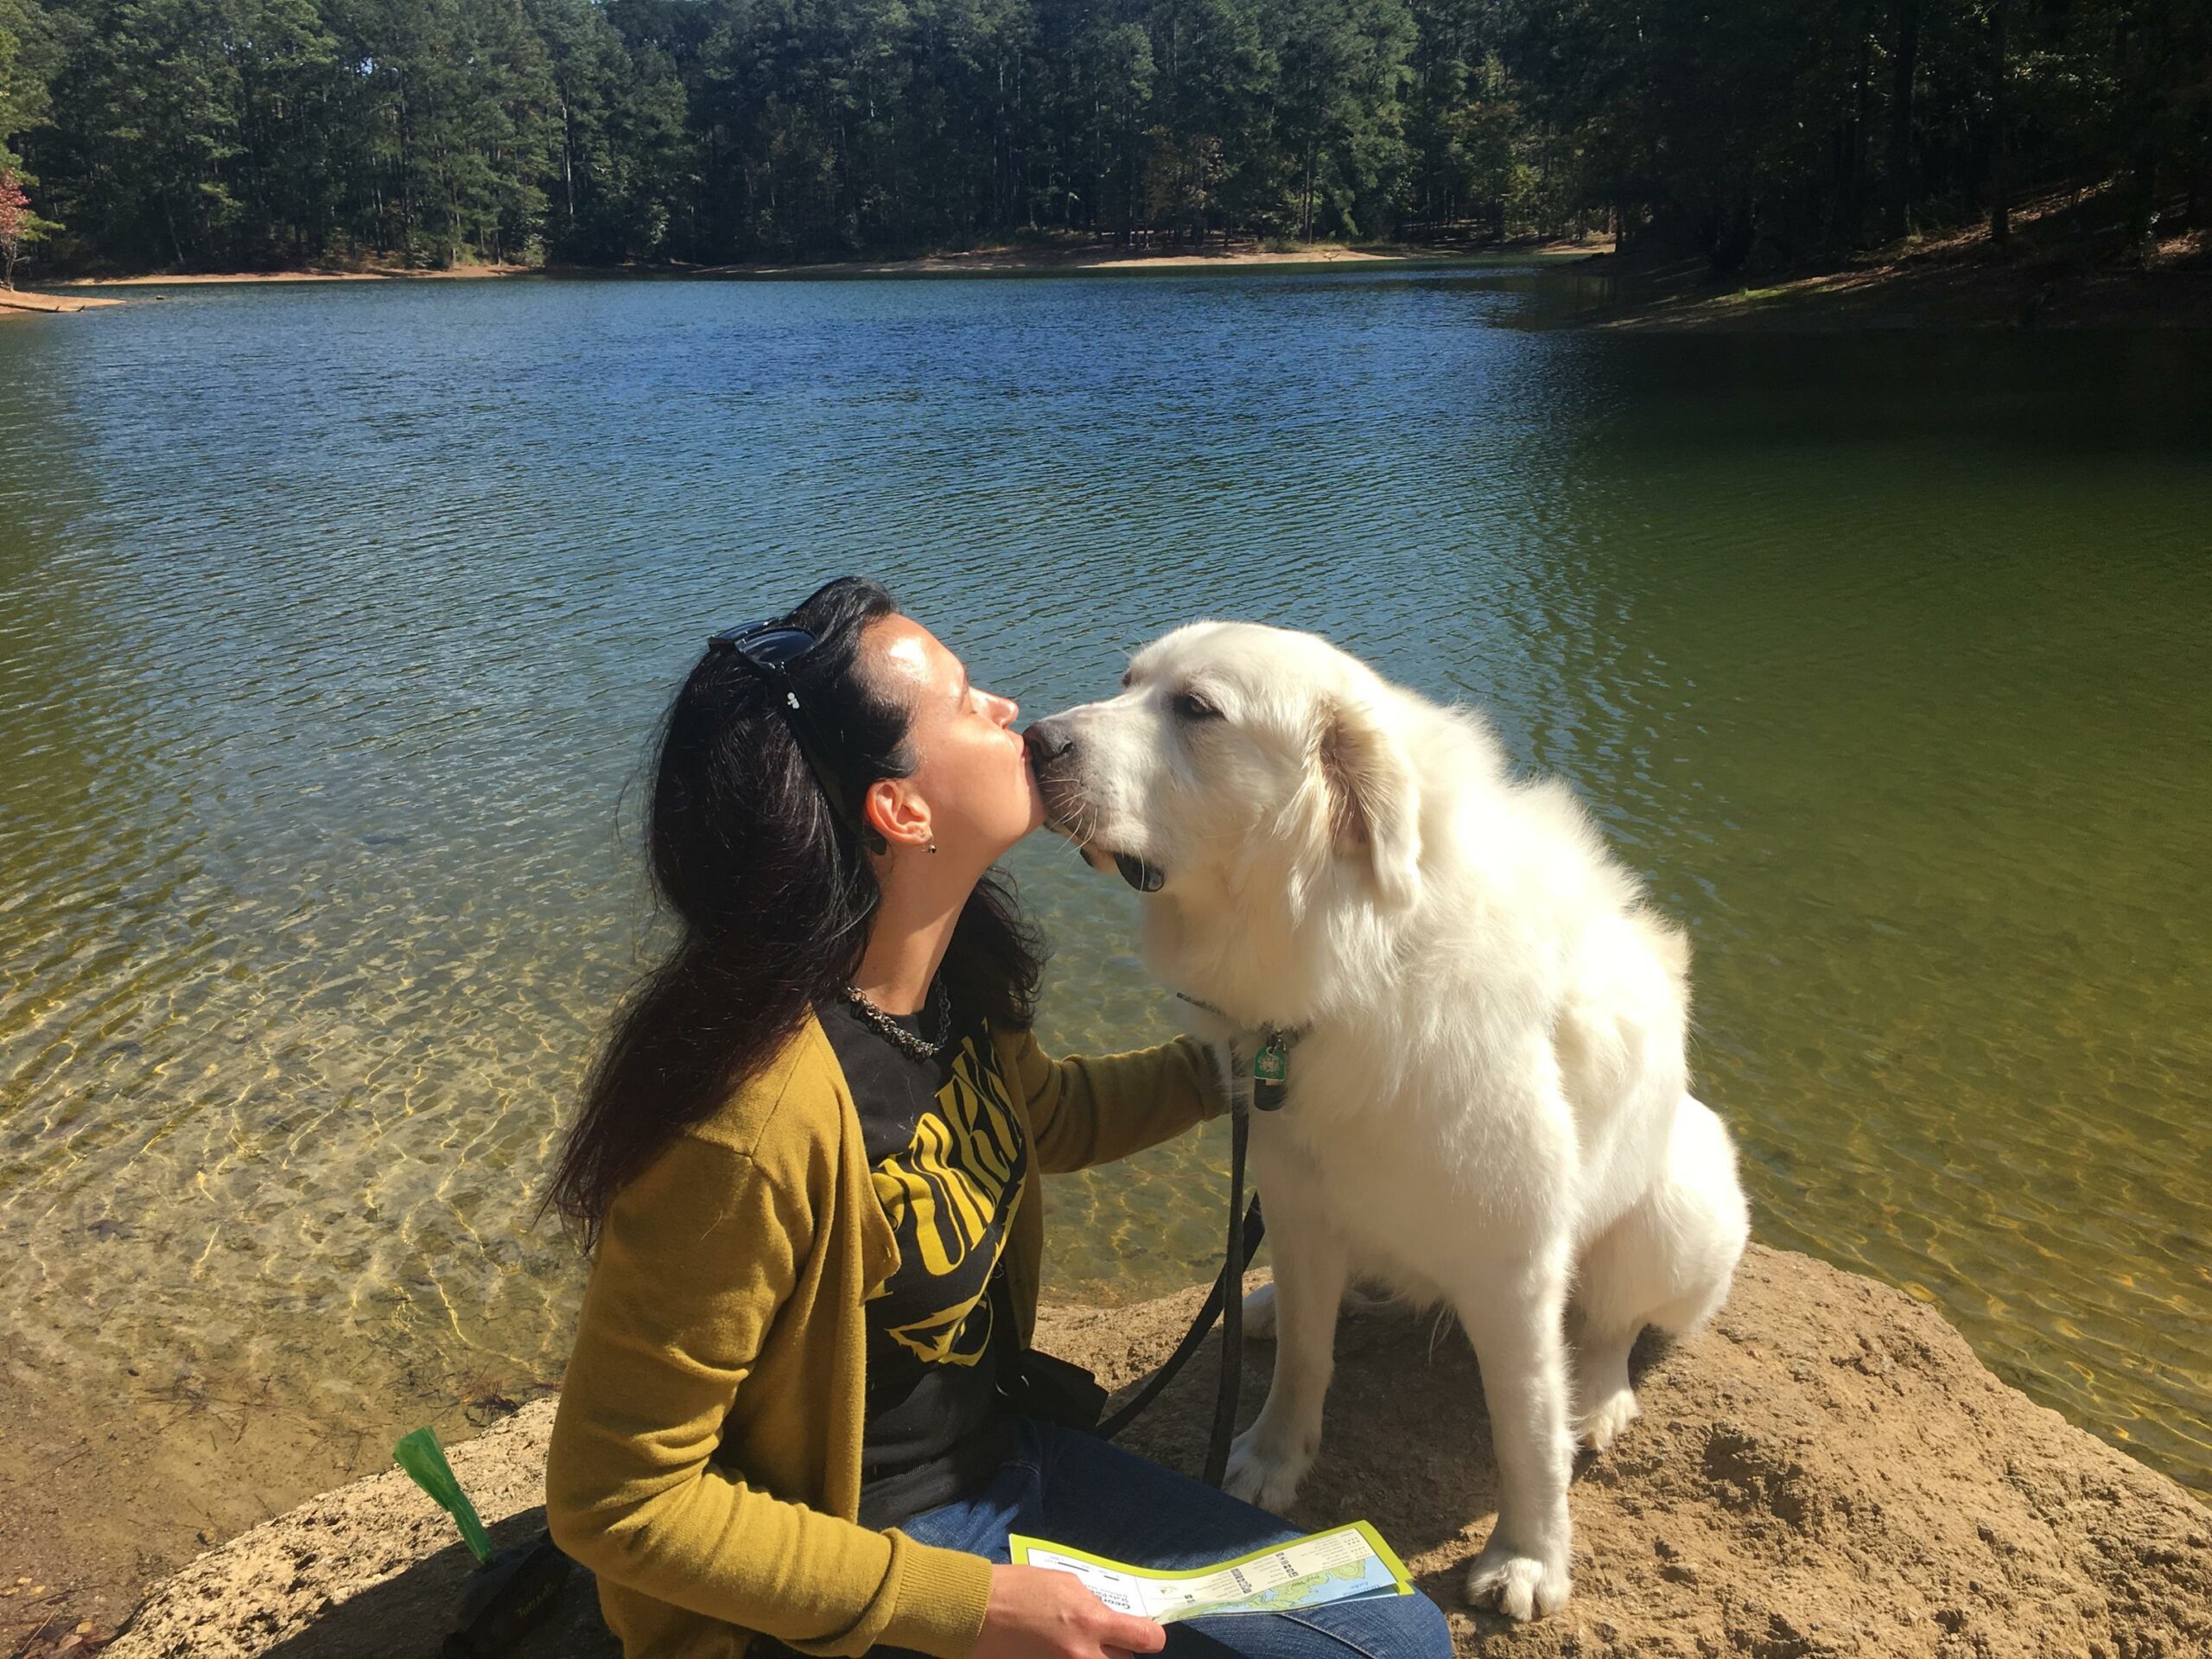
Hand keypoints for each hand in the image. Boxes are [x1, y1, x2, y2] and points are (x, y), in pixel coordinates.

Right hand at [971, 1563, 1166, 1658]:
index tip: (1145, 1634)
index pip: (1146, 1639)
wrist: (978, 1612)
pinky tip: (1058, 1650)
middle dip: (1118, 1650)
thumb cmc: (1021, 1589)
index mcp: (1092, 1623)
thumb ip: (1094, 1607)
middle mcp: (1084, 1656)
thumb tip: (1110, 1622)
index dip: (1150, 1637)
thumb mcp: (1067, 1586)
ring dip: (1096, 1658)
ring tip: (1077, 1644)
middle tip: (1104, 1639)